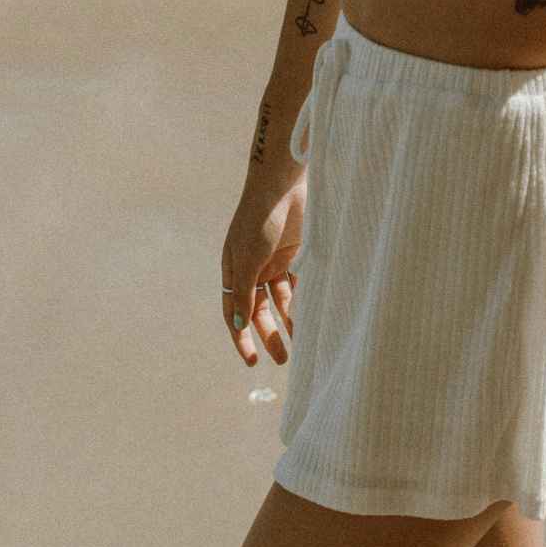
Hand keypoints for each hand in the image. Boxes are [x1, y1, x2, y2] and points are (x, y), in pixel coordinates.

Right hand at [222, 176, 306, 366]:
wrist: (282, 185)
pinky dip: (303, 301)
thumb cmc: (259, 219)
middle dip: (269, 335)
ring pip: (281, 302)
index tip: (252, 361)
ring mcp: (273, 264)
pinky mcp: (295, 256)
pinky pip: (298, 286)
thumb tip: (240, 327)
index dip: (241, 338)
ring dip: (290, 322)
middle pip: (259, 312)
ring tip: (302, 343)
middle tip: (281, 359)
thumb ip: (245, 293)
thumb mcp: (249, 259)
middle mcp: (252, 270)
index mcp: (234, 271)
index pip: (234, 313)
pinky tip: (312, 317)